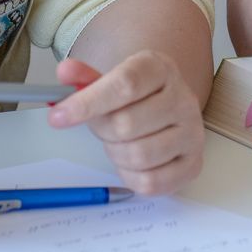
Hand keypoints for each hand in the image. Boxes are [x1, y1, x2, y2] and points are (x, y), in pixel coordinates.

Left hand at [47, 51, 203, 195]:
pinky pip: (151, 182)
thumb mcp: (111, 78)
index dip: (87, 103)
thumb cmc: (135, 95)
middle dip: (101, 130)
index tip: (58, 117)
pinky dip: (130, 176)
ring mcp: (192, 132)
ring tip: (116, 141)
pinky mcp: (193, 163)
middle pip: (126, 124)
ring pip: (138, 156)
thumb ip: (85, 77)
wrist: (167, 106)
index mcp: (160, 69)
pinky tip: (129, 161)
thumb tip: (65, 72)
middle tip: (100, 126)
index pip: (124, 85)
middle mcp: (182, 98)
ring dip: (115, 153)